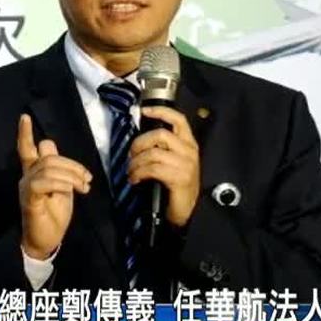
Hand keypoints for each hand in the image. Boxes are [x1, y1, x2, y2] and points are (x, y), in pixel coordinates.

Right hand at [17, 113, 91, 259]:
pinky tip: (71, 190)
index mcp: (35, 173)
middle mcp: (27, 176)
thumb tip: (48, 145)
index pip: (27, 149)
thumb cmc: (54, 215)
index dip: (25, 134)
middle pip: (48, 156)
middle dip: (72, 164)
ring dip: (70, 175)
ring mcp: (27, 187)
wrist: (45, 241)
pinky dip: (60, 183)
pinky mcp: (29, 198)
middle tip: (87, 179)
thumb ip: (58, 169)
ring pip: (48, 167)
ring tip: (83, 187)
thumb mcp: (62, 188)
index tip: (24, 117)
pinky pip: (43, 182)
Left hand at [128, 106, 200, 227]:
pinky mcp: (180, 178)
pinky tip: (135, 178)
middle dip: (139, 143)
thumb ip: (163, 147)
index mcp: (189, 144)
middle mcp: (189, 151)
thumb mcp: (173, 161)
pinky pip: (153, 169)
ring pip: (153, 153)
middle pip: (160, 135)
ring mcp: (186, 165)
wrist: (185, 209)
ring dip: (136, 162)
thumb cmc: (176, 185)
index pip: (178, 119)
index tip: (144, 111)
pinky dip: (139, 173)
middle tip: (131, 154)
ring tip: (132, 171)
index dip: (161, 111)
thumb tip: (142, 138)